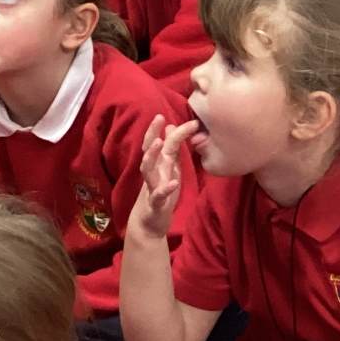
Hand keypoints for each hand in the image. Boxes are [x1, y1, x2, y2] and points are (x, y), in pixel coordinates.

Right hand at [130, 116, 197, 239]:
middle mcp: (153, 172)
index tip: (192, 121)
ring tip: (159, 143)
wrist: (149, 223)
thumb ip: (171, 151)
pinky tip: (174, 183)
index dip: (172, 131)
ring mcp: (152, 187)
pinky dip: (165, 189)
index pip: (163, 143)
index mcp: (159, 164)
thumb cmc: (161, 193)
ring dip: (152, 156)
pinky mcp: (155, 204)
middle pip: (149, 150)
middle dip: (152, 133)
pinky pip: (158, 195)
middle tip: (159, 117)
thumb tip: (171, 127)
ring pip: (147, 169)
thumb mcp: (169, 170)